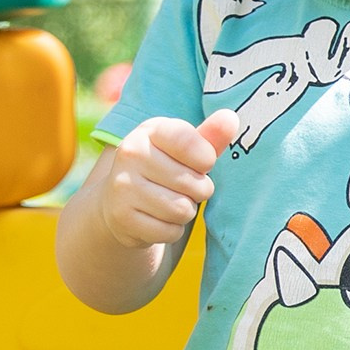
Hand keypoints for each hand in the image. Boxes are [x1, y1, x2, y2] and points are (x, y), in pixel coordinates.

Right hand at [96, 113, 237, 253]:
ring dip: (186, 211)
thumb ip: (210, 137)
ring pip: (182, 210)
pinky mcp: (121, 216)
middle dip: (199, 191)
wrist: (118, 200)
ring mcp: (123, 185)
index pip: (189, 143)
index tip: (202, 162)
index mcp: (151, 130)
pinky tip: (157, 218)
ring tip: (170, 201)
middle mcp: (131, 153)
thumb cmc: (164, 168)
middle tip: (182, 187)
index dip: (206, 159)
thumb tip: (231, 118)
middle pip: (195, 184)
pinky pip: (169, 231)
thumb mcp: (185, 148)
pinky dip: (171, 229)